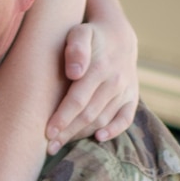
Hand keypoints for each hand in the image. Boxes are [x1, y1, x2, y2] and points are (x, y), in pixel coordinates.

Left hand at [46, 20, 140, 153]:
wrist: (118, 36)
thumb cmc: (90, 36)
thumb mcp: (80, 33)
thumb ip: (76, 48)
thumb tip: (75, 72)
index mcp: (100, 67)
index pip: (78, 99)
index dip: (62, 118)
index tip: (47, 133)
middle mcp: (115, 81)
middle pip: (88, 114)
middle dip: (67, 133)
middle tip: (48, 148)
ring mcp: (125, 91)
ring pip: (102, 119)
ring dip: (82, 134)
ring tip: (61, 144)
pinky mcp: (131, 98)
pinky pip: (125, 119)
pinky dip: (114, 131)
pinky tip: (99, 138)